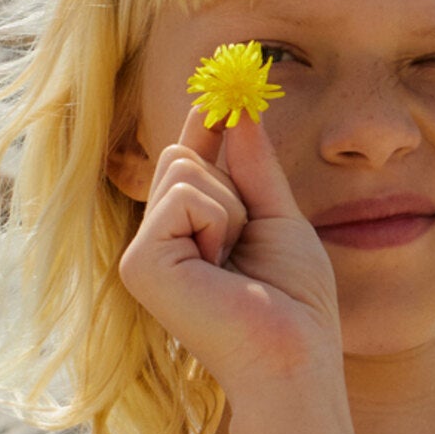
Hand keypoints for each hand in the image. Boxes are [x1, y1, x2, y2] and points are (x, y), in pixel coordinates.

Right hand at [116, 101, 341, 400]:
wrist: (292, 357)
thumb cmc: (295, 304)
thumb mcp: (279, 218)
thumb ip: (254, 164)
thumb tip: (238, 107)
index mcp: (188, 237)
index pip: (188, 161)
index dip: (204, 122)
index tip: (224, 76)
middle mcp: (157, 244)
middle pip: (183, 156)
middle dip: (232, 184)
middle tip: (247, 240)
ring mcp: (143, 254)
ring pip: (184, 169)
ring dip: (230, 207)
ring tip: (236, 263)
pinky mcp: (139, 262)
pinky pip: (184, 193)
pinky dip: (217, 220)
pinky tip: (220, 268)